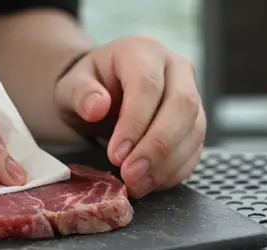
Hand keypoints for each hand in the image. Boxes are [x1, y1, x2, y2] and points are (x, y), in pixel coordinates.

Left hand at [54, 35, 205, 197]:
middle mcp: (174, 68)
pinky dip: (174, 170)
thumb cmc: (88, 87)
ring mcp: (190, 93)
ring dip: (167, 163)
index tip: (116, 153)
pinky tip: (151, 182)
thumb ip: (80, 93)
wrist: (102, 93)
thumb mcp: (71, 86)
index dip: (135, 123)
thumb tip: (97, 107)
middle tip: (130, 174)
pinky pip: (195, 148)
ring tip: (137, 184)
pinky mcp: (194, 121)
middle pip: (182, 106)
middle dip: (157, 147)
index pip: (148, 85)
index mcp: (142, 51)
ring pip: (194, 129)